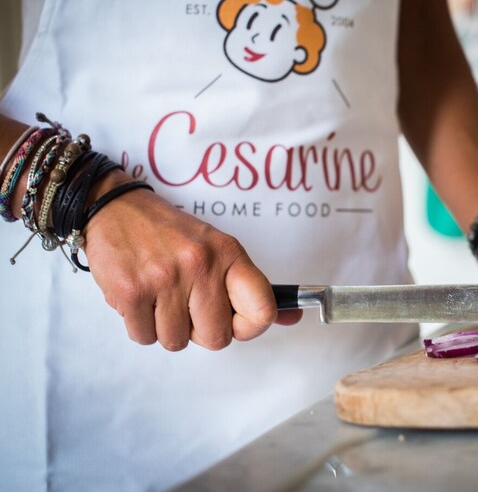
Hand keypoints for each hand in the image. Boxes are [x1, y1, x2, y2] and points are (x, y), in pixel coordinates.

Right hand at [82, 172, 300, 350]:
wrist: (115, 208)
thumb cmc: (169, 233)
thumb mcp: (216, 248)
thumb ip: (249, 287)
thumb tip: (292, 319)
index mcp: (228, 254)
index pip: (262, 309)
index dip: (250, 328)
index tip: (237, 323)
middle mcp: (200, 265)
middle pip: (217, 338)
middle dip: (201, 330)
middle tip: (188, 305)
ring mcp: (164, 279)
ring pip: (177, 341)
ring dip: (167, 327)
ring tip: (161, 296)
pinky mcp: (129, 292)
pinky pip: (144, 337)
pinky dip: (142, 326)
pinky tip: (142, 297)